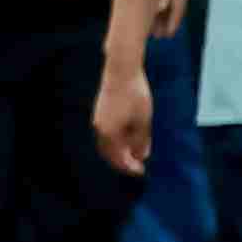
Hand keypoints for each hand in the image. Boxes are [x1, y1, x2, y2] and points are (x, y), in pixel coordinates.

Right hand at [92, 57, 148, 174]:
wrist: (121, 70)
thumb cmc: (135, 95)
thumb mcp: (143, 120)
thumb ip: (142, 141)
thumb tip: (142, 156)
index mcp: (109, 134)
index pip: (118, 159)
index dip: (130, 167)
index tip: (142, 171)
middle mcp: (99, 130)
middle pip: (109, 154)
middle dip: (123, 162)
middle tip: (138, 165)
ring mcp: (98, 121)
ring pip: (107, 144)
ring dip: (119, 151)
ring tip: (135, 153)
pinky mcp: (100, 112)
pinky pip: (106, 134)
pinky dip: (116, 140)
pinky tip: (129, 137)